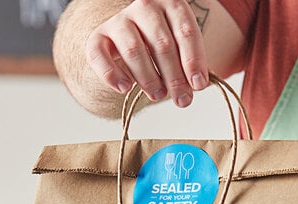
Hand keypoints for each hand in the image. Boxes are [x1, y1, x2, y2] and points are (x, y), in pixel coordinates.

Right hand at [85, 0, 209, 106]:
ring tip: (158, 95)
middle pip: (162, 44)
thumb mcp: (180, 48)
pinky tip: (125, 88)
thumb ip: (189, 63)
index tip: (198, 85)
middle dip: (174, 77)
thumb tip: (196, 85)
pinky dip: (111, 74)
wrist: (128, 42)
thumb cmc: (159, 47)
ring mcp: (120, 21)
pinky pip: (100, 55)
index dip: (193, 60)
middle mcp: (144, 7)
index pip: (185, 31)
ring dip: (148, 78)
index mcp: (170, 4)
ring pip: (134, 50)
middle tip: (182, 100)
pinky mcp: (99, 37)